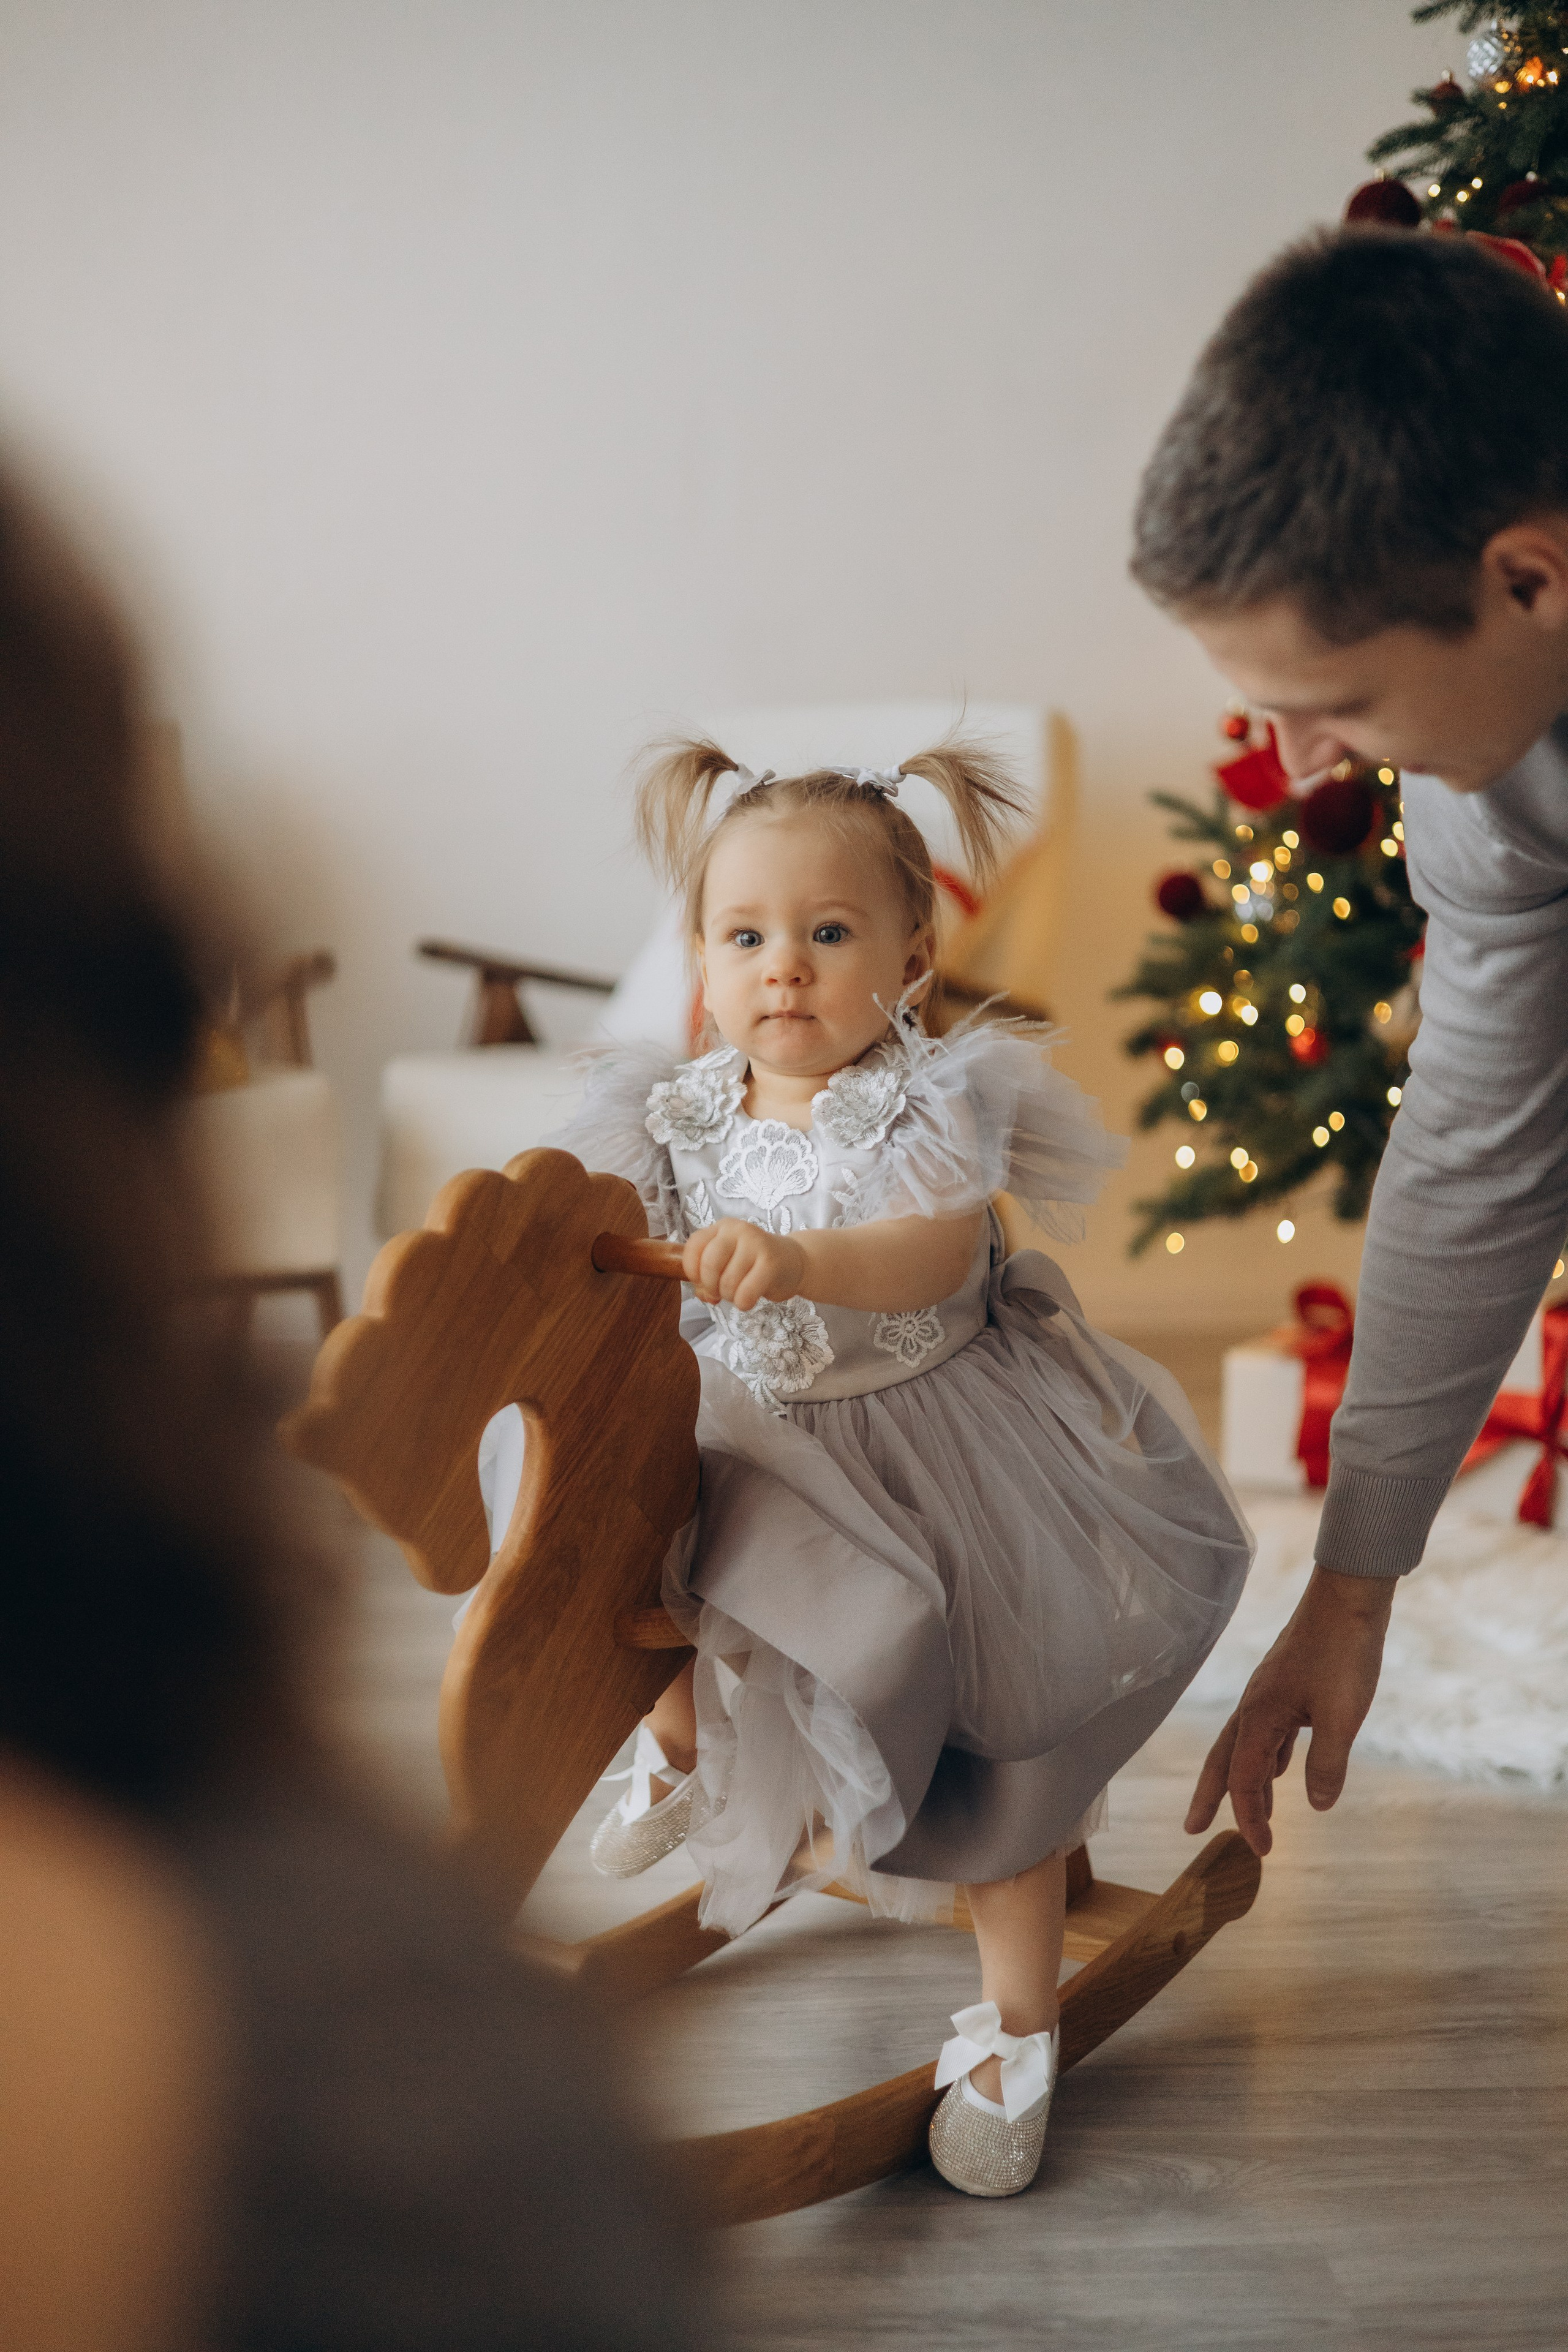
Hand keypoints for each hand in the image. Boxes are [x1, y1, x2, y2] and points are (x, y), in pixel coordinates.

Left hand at [682, 1219, 805, 1309]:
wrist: (792, 1262)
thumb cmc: (753, 1265)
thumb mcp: (726, 1264)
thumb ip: (706, 1278)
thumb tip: (703, 1294)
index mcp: (722, 1227)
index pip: (694, 1246)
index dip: (692, 1271)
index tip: (702, 1281)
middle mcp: (737, 1230)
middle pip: (709, 1265)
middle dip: (711, 1287)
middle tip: (721, 1292)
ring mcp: (756, 1244)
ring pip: (727, 1283)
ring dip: (730, 1297)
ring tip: (740, 1292)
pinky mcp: (770, 1263)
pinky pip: (745, 1293)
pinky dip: (743, 1303)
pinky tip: (750, 1299)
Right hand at [1186, 1565, 1395, 1857]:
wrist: (1349, 1597)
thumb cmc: (1343, 1652)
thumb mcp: (1341, 1716)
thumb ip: (1326, 1763)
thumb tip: (1318, 1805)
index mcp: (1261, 1715)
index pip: (1244, 1778)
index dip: (1249, 1817)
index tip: (1262, 1852)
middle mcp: (1256, 1705)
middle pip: (1223, 1760)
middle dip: (1211, 1797)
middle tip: (1193, 1829)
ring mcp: (1269, 1693)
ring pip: (1246, 1746)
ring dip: (1244, 1780)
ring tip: (1249, 1812)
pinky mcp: (1288, 1685)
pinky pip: (1268, 1731)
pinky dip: (1268, 1757)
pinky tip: (1281, 1767)